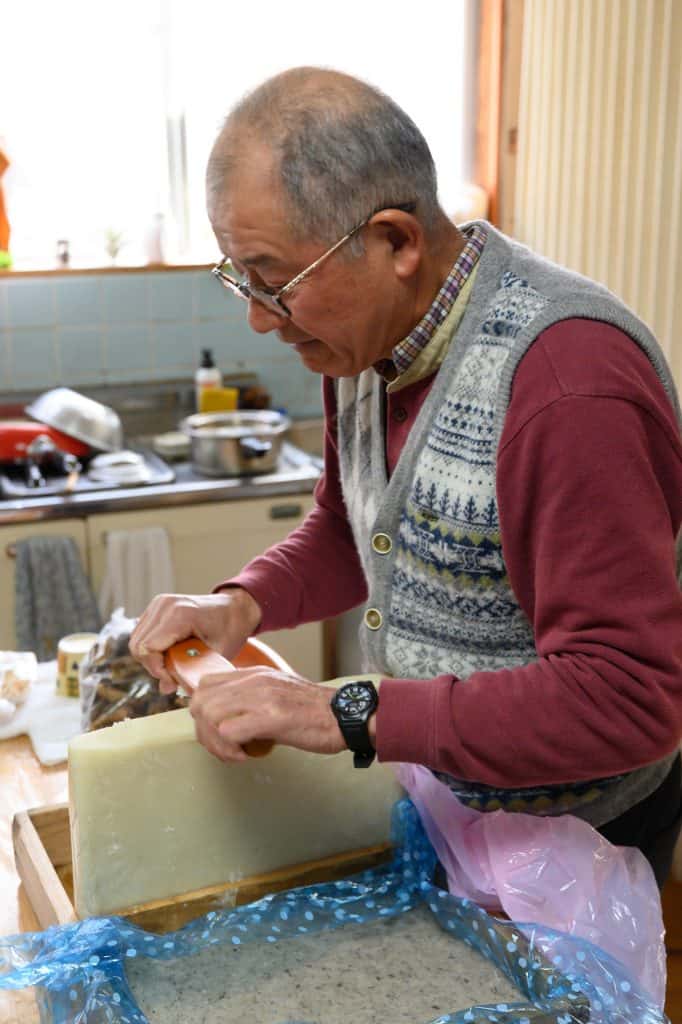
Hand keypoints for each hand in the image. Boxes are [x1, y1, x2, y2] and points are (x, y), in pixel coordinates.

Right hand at [129, 589, 261, 692]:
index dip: (157, 669)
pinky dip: (151, 649)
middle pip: (138, 645)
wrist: (234, 608)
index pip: (148, 648)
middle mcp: (164, 605)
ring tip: (175, 663)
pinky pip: (141, 634)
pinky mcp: (155, 607)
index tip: (174, 679)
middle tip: (175, 675)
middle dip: (153, 666)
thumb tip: (165, 689)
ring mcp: (157, 604)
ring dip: (151, 658)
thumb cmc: (229, 630)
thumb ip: (190, 671)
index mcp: (180, 614)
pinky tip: (171, 652)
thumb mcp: (215, 654)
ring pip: (136, 641)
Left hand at [188, 666, 345, 762]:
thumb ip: (252, 698)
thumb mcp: (278, 692)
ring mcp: (262, 697)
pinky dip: (229, 749)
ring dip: (215, 742)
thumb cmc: (315, 711)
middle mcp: (254, 681)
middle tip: (222, 747)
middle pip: (201, 702)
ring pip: (210, 716)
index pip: (206, 685)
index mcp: (254, 674)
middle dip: (204, 731)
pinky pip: (228, 732)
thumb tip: (228, 718)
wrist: (345, 715)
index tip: (215, 730)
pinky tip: (245, 755)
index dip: (203, 710)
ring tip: (234, 753)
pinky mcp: (271, 717)